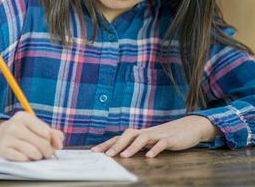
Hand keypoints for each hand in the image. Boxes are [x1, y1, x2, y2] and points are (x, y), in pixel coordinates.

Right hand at [0, 112, 64, 160]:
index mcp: (24, 117)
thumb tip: (59, 144)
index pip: (46, 132)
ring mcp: (8, 138)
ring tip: (36, 154)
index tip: (49, 142)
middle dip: (47, 151)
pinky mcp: (3, 150)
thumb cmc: (21, 131)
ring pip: (34, 152)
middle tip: (45, 153)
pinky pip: (23, 159)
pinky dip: (27, 160)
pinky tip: (25, 156)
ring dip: (38, 156)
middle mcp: (15, 125)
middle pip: (42, 143)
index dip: (51, 140)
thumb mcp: (35, 126)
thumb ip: (52, 133)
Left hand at [91, 115, 219, 157]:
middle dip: (116, 144)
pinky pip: (161, 143)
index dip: (107, 143)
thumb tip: (122, 154)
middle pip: (127, 134)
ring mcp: (158, 135)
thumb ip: (138, 146)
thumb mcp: (151, 142)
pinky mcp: (171, 139)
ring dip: (132, 147)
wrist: (190, 127)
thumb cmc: (167, 136)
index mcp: (140, 134)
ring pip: (142, 138)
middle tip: (106, 155)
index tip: (94, 151)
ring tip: (124, 156)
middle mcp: (146, 132)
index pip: (120, 137)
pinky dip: (155, 149)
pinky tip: (149, 156)